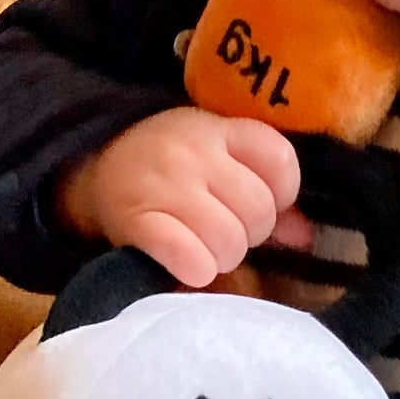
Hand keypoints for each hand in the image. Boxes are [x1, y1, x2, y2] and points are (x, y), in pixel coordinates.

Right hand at [56, 106, 313, 288]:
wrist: (96, 166)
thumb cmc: (172, 166)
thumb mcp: (218, 158)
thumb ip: (265, 189)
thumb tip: (303, 237)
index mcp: (219, 129)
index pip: (280, 159)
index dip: (283, 192)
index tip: (266, 203)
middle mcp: (194, 152)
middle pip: (258, 209)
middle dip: (251, 233)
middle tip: (229, 234)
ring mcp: (165, 185)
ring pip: (228, 239)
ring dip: (224, 257)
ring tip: (207, 251)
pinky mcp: (137, 220)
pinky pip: (184, 253)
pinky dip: (196, 268)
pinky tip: (193, 269)